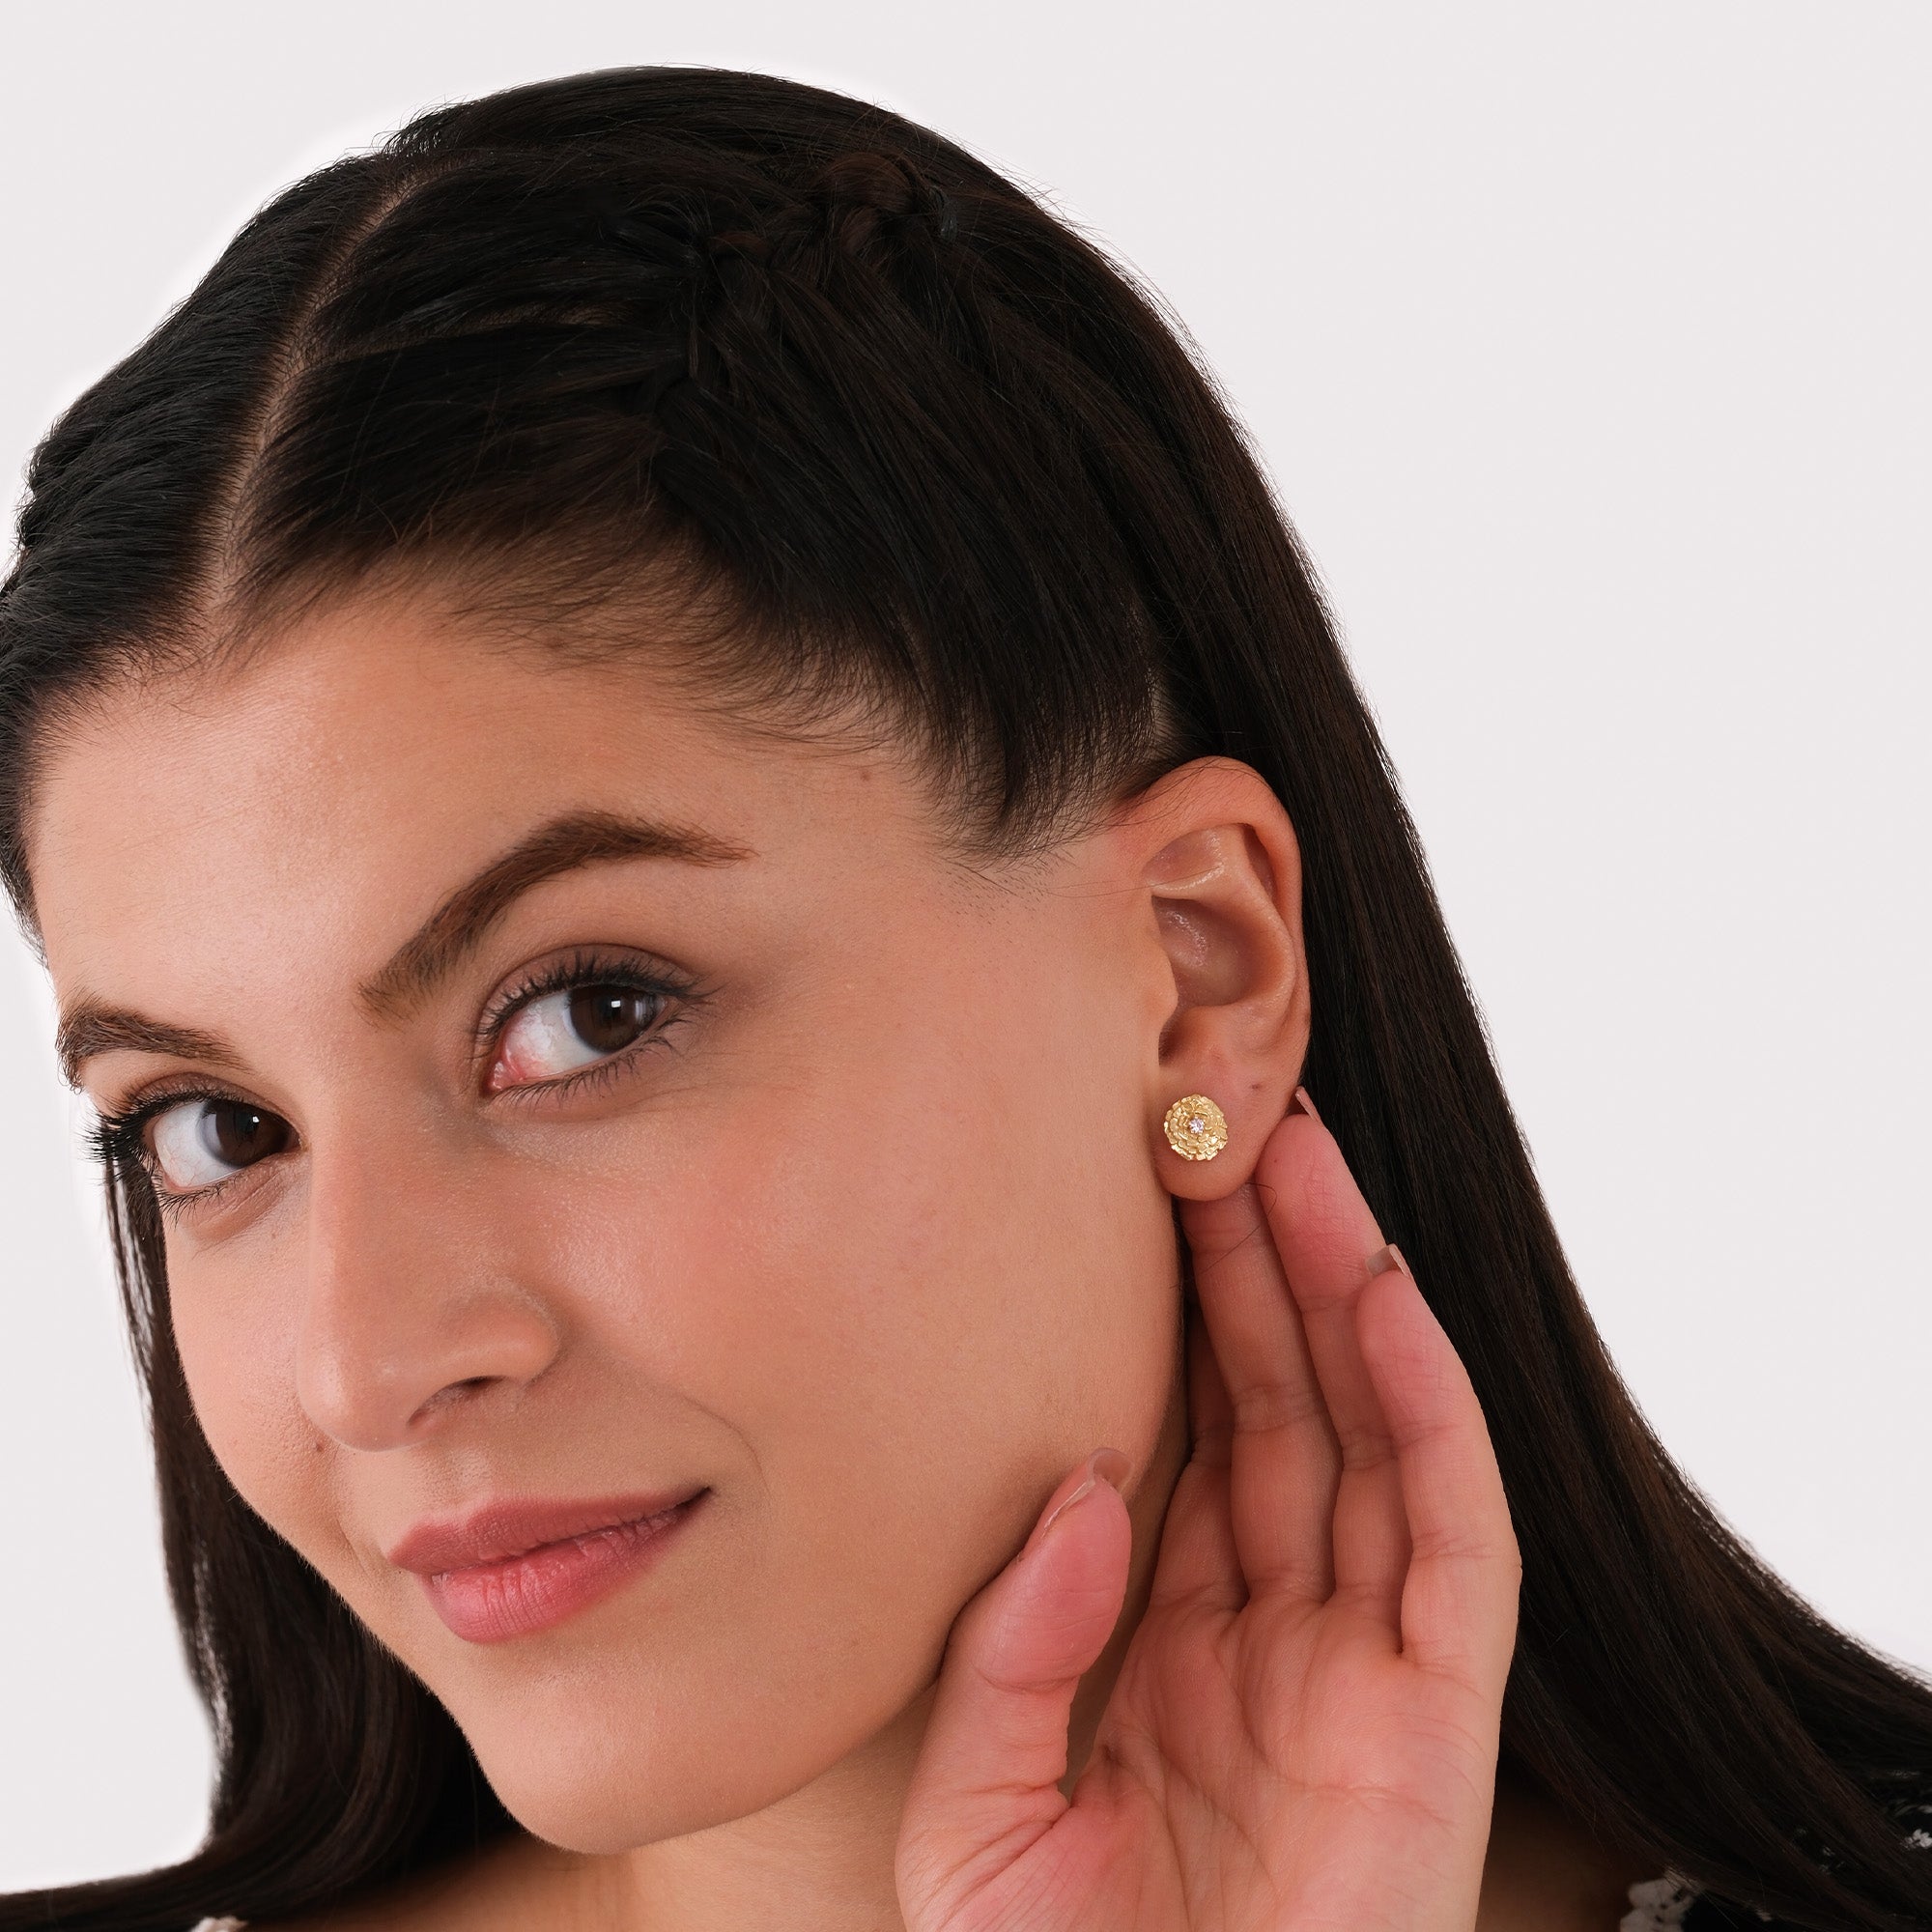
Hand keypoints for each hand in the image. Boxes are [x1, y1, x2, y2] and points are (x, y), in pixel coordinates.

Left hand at [896, 1095, 1520, 1931]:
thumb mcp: (978, 1812)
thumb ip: (1015, 1646)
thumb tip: (1078, 1490)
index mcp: (1174, 1648)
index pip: (1194, 1444)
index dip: (1181, 1318)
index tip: (1144, 1192)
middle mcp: (1277, 1636)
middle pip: (1286, 1407)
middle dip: (1261, 1264)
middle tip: (1223, 1120)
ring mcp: (1366, 1667)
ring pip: (1369, 1433)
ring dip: (1339, 1289)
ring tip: (1293, 1153)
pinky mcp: (1439, 1713)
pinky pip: (1449, 1530)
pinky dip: (1425, 1405)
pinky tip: (1378, 1293)